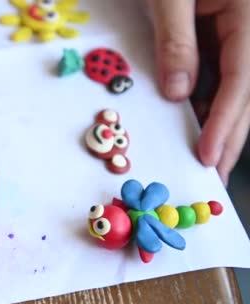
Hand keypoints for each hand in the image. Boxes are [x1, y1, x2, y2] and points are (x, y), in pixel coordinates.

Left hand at [146, 0, 249, 183]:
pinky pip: (217, 68)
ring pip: (233, 82)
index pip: (242, 78)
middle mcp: (248, 25)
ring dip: (218, 118)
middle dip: (230, 132)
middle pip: (244, 88)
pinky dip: (204, 95)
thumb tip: (178, 94)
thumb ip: (175, 40)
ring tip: (202, 154)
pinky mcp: (219, 28)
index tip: (211, 156)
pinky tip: (192, 118)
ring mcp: (237, 28)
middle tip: (212, 172)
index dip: (228, 121)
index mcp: (248, 14)